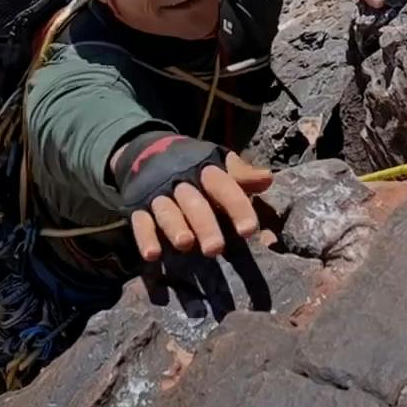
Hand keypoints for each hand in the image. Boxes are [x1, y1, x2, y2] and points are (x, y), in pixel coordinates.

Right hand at [129, 151, 271, 261]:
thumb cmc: (195, 165)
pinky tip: (152, 255)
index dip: (236, 206)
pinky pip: (140, 223)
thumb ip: (241, 174)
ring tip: (185, 244)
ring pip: (167, 211)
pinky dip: (144, 239)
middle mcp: (180, 181)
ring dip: (175, 227)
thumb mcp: (219, 164)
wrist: (147, 151)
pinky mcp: (137, 207)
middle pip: (193, 202)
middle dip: (204, 224)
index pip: (223, 185)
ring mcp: (157, 194)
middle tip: (215, 249)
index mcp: (204, 169)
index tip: (249, 231)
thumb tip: (268, 178)